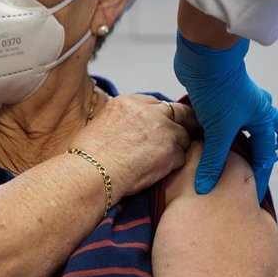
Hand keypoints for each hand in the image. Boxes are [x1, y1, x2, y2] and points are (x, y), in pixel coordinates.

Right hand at [71, 94, 198, 201]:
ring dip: (177, 147)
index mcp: (129, 103)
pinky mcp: (171, 150)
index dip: (163, 116)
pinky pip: (181, 157)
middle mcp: (149, 112)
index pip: (157, 103)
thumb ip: (124, 121)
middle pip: (180, 111)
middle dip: (186, 122)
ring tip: (160, 161)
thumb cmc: (89, 157)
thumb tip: (132, 129)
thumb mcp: (102, 124)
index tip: (164, 125)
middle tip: (188, 133)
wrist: (92, 173)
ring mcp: (163, 130)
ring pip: (184, 136)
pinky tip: (158, 172)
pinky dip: (173, 165)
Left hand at [174, 32, 277, 201]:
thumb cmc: (219, 90)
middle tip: (249, 165)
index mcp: (262, 119)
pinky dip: (221, 128)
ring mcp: (239, 101)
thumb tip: (206, 187)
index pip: (266, 154)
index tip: (251, 193)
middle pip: (270, 131)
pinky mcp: (222, 96)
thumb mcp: (218, 131)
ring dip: (240, 138)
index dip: (259, 175)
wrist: (203, 57)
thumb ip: (213, 161)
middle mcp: (255, 110)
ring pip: (247, 123)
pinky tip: (208, 138)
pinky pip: (227, 117)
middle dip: (263, 148)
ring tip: (226, 155)